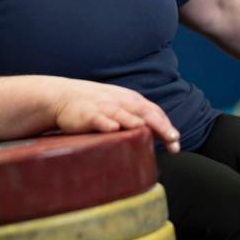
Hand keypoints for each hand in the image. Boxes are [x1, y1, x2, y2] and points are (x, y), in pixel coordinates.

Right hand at [51, 79, 180, 152]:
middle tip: (172, 139)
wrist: (64, 97)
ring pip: (123, 114)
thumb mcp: (120, 107)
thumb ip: (137, 118)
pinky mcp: (87, 114)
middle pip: (144, 112)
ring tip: (146, 131)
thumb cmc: (97, 106)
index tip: (176, 142)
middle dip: (159, 125)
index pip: (154, 112)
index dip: (166, 125)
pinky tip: (113, 129)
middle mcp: (121, 102)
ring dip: (135, 122)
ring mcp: (104, 107)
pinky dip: (106, 123)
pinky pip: (98, 118)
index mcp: (131, 101)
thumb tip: (159, 136)